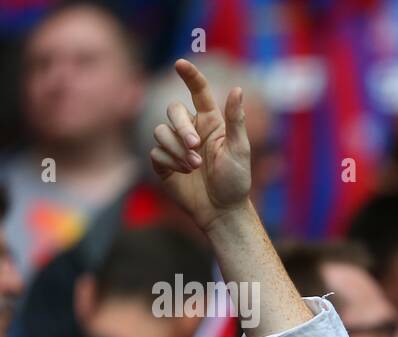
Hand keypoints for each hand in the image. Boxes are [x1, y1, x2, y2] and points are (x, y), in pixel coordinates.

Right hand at [150, 59, 251, 231]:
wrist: (222, 210)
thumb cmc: (236, 181)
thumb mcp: (239, 150)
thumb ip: (236, 120)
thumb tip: (238, 89)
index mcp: (210, 123)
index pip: (198, 93)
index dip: (189, 76)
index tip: (180, 63)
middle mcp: (191, 130)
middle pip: (173, 110)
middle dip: (181, 126)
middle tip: (195, 146)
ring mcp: (175, 146)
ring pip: (160, 132)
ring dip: (176, 148)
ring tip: (193, 166)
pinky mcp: (163, 163)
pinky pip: (155, 152)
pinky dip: (169, 161)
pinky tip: (183, 173)